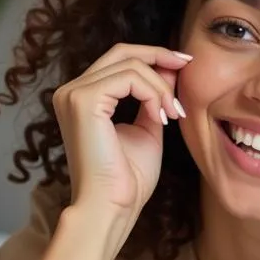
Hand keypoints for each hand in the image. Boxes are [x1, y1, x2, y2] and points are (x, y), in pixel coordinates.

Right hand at [52, 44, 190, 215]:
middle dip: (159, 56)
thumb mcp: (148, 129)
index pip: (119, 60)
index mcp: (83, 98)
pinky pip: (129, 78)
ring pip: (130, 65)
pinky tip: (161, 118)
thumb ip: (154, 97)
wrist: (113, 207)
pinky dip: (153, 94)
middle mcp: (71, 92)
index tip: (184, 64)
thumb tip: (169, 68)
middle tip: (187, 66)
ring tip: (173, 115)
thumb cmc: (128, 180)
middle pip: (121, 52)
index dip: (153, 57)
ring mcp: (73, 94)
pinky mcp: (83, 100)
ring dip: (161, 87)